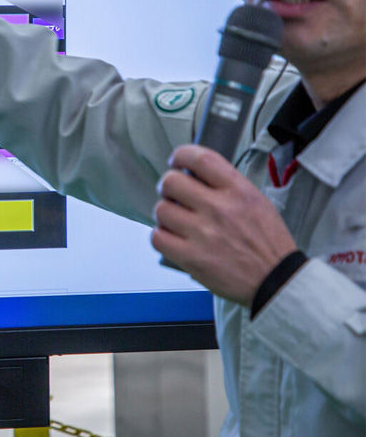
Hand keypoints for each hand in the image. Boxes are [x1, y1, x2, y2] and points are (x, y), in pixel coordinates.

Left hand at [151, 144, 297, 306]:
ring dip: (165, 214)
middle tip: (174, 196)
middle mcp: (219, 208)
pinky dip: (161, 237)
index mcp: (238, 191)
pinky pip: (158, 237)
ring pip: (161, 209)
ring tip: (177, 221)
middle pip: (171, 182)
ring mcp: (204, 233)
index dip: (180, 155)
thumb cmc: (267, 243)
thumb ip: (225, 185)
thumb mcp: (256, 201)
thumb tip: (193, 174)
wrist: (277, 281)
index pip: (200, 158)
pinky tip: (173, 238)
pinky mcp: (192, 257)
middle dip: (168, 187)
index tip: (177, 162)